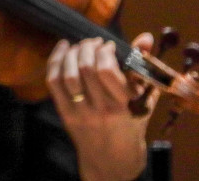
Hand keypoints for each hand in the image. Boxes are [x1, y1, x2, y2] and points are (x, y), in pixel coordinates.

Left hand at [48, 33, 154, 180]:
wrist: (112, 163)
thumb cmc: (132, 128)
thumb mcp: (144, 101)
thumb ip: (143, 68)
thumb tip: (145, 36)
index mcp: (122, 107)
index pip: (106, 71)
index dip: (105, 51)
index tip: (109, 46)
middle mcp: (99, 110)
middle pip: (85, 68)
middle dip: (88, 47)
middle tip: (93, 42)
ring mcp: (80, 113)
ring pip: (67, 74)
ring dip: (71, 53)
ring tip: (80, 45)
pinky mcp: (65, 115)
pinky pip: (54, 83)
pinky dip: (55, 61)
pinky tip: (62, 49)